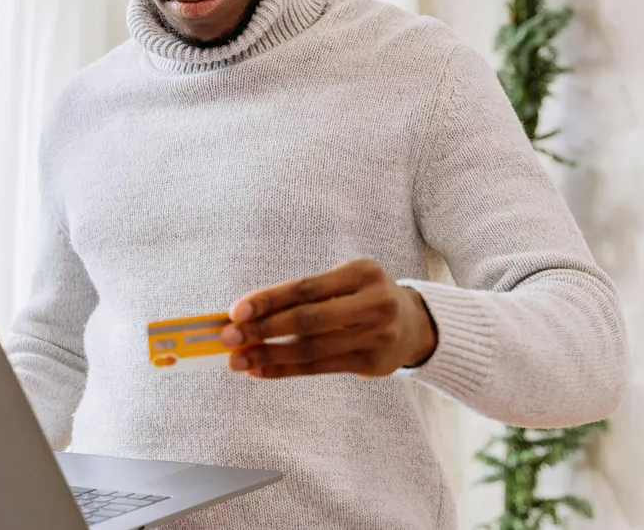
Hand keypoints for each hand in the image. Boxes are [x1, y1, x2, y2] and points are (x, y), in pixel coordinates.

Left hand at [220, 258, 437, 378]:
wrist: (414, 325)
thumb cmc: (361, 299)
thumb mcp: (344, 284)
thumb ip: (304, 297)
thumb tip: (245, 314)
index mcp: (362, 272)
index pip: (306, 287)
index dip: (269, 300)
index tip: (235, 311)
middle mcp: (374, 302)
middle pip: (308, 319)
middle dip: (263, 329)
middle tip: (228, 338)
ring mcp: (377, 335)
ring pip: (311, 349)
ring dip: (268, 355)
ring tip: (238, 360)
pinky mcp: (374, 363)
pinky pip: (319, 368)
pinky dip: (285, 369)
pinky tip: (260, 370)